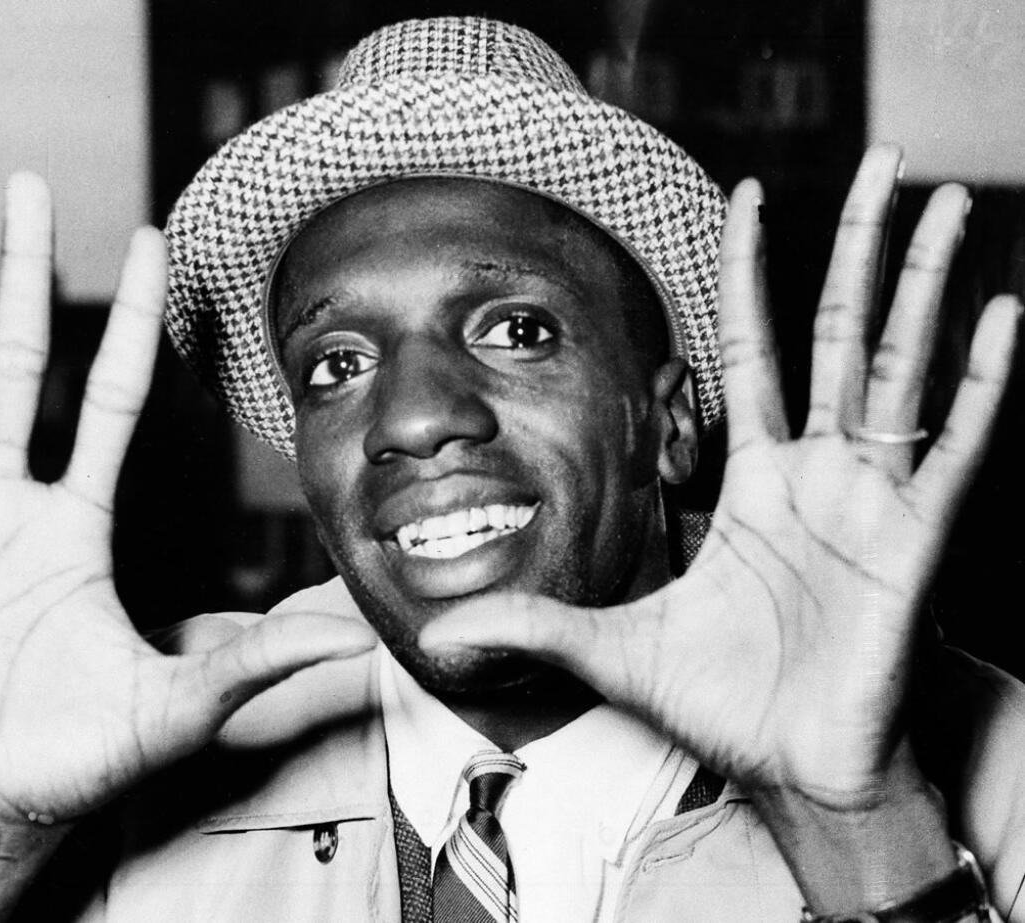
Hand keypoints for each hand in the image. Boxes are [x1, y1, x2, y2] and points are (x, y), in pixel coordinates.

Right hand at [0, 175, 374, 843]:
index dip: (133, 321)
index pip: (115, 396)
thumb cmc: (87, 754)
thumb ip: (268, 657)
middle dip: (28, 276)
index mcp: (83, 520)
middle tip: (32, 187)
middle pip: (23, 364)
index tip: (152, 243)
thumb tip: (368, 636)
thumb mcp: (187, 697)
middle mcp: (14, 503)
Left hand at [421, 146, 1019, 905]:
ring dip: (925, 282)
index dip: (752, 272)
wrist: (794, 771)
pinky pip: (955, 447)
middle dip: (857, 245)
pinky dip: (982, 383)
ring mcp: (871, 499)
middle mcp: (818, 473)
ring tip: (953, 202)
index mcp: (755, 481)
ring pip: (904, 366)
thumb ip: (529, 627)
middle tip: (885, 160)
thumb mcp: (611, 648)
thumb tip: (435, 637)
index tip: (747, 195)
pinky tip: (1004, 314)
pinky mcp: (912, 541)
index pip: (754, 349)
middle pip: (842, 332)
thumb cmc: (722, 706)